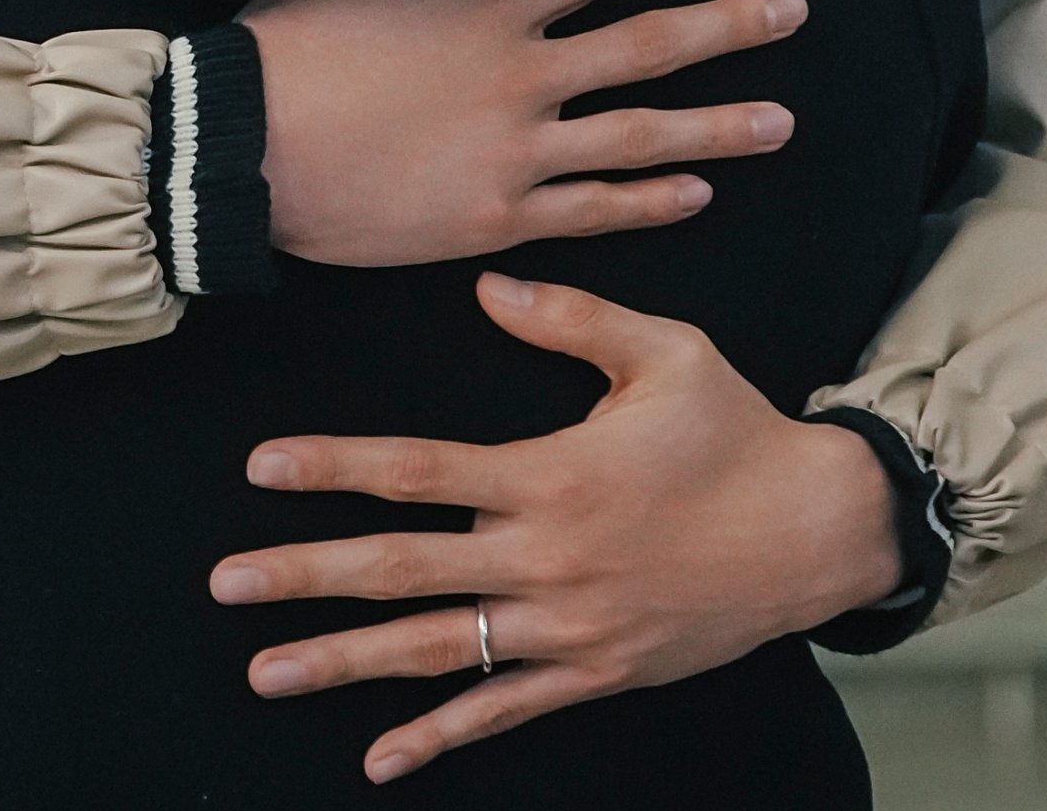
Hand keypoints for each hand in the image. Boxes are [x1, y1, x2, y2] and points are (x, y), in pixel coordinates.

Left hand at [209, 275, 903, 784]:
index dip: (336, 467)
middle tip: (225, 584)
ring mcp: (569, 624)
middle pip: (403, 569)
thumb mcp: (667, 352)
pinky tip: (378, 756)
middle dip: (305, 574)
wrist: (821, 531)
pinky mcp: (597, 671)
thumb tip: (489, 288)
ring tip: (266, 670)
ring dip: (344, 660)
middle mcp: (547, 556)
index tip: (262, 468)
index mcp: (551, 473)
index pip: (419, 471)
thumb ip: (572, 318)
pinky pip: (504, 708)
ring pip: (438, 648)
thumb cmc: (739, 431)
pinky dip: (438, 735)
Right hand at [240, 0, 793, 266]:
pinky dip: (648, 204)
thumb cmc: (292, 44)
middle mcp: (520, 78)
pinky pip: (590, 211)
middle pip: (648, 47)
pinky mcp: (493, 220)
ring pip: (639, 137)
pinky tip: (695, 196)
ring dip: (717, 127)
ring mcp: (514, 155)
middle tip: (794, 14)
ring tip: (781, 122)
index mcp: (490, 7)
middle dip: (729, 26)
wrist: (243, 148)